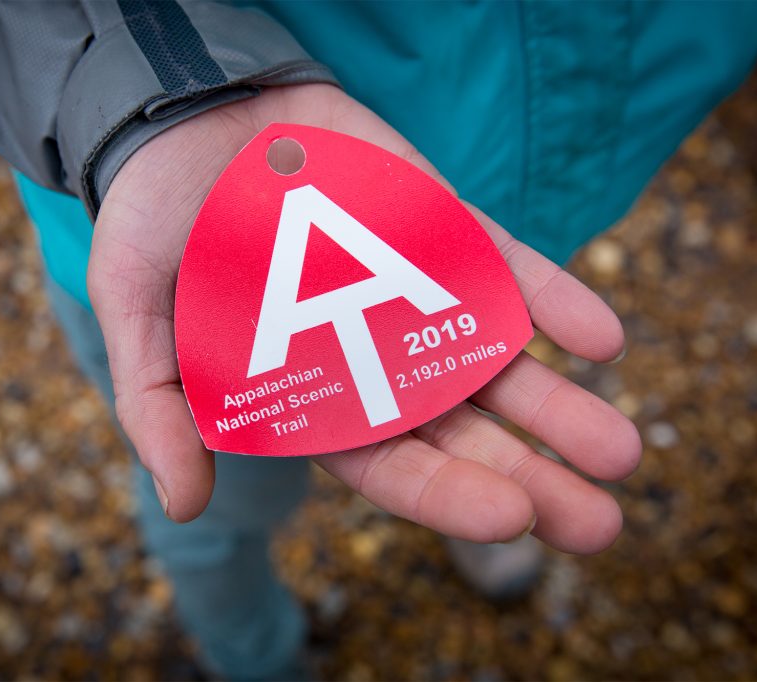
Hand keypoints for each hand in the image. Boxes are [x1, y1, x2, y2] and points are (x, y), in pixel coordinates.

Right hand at [88, 84, 640, 553]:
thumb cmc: (158, 223)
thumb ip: (159, 404)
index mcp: (310, 394)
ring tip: (620, 451)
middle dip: (529, 475)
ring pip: (496, 362)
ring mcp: (414, 292)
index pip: (386, 463)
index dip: (443, 493)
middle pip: (460, 431)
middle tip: (596, 525)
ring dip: (560, 406)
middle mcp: (374, 356)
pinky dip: (554, 300)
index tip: (509, 517)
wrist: (196, 116)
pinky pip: (505, 268)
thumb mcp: (136, 313)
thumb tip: (183, 502)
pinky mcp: (442, 229)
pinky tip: (604, 339)